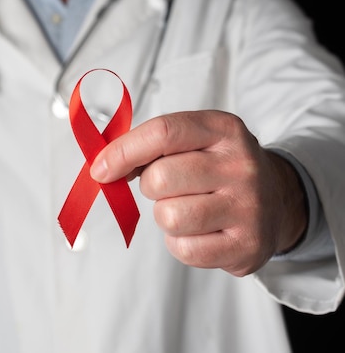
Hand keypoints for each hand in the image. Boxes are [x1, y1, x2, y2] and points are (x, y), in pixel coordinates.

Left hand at [89, 110, 307, 275]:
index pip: (162, 132)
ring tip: (188, 208)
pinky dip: (180, 243)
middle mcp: (241, 165)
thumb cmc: (217, 167)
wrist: (277, 200)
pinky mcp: (247, 246)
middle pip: (159, 178)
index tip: (100, 169)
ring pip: (168, 216)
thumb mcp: (194, 140)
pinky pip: (184, 249)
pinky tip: (200, 231)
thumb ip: (149, 146)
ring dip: (165, 215)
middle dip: (150, 186)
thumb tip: (103, 167)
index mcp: (224, 129)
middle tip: (169, 187)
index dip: (122, 152)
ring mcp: (248, 207)